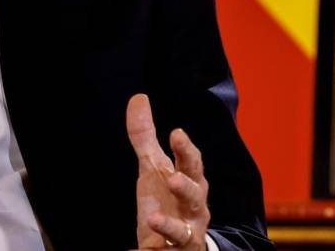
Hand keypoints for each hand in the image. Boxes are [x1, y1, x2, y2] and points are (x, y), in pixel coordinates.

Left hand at [127, 94, 210, 249]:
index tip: (176, 133)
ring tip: (154, 219)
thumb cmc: (169, 199)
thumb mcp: (155, 168)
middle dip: (186, 187)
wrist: (179, 243)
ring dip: (170, 226)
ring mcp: (187, 235)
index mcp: (190, 183)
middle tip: (173, 179)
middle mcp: (194, 210)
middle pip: (195, 197)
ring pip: (185, 232)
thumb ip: (145, 137)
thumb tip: (138, 97)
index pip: (192, 164)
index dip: (186, 149)